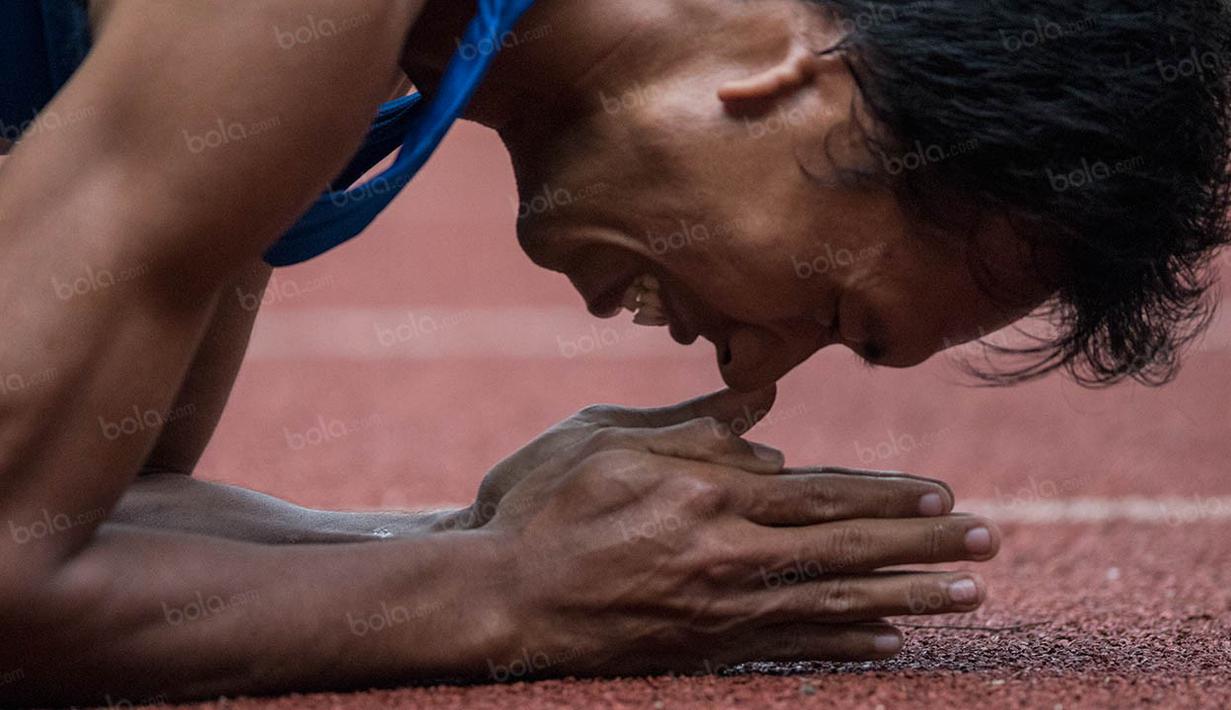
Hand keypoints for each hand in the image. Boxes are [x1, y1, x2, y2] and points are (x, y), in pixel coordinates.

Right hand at [471, 388, 998, 676]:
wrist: (495, 599)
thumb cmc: (541, 506)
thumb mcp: (603, 439)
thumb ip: (690, 429)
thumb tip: (762, 418)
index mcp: (708, 497)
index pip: (821, 497)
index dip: (888, 498)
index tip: (946, 495)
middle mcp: (728, 557)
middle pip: (846, 552)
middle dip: (923, 547)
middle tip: (989, 543)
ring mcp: (719, 610)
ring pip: (834, 606)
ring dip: (907, 599)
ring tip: (967, 596)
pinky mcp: (703, 646)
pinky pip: (791, 646)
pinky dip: (845, 643)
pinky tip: (890, 641)